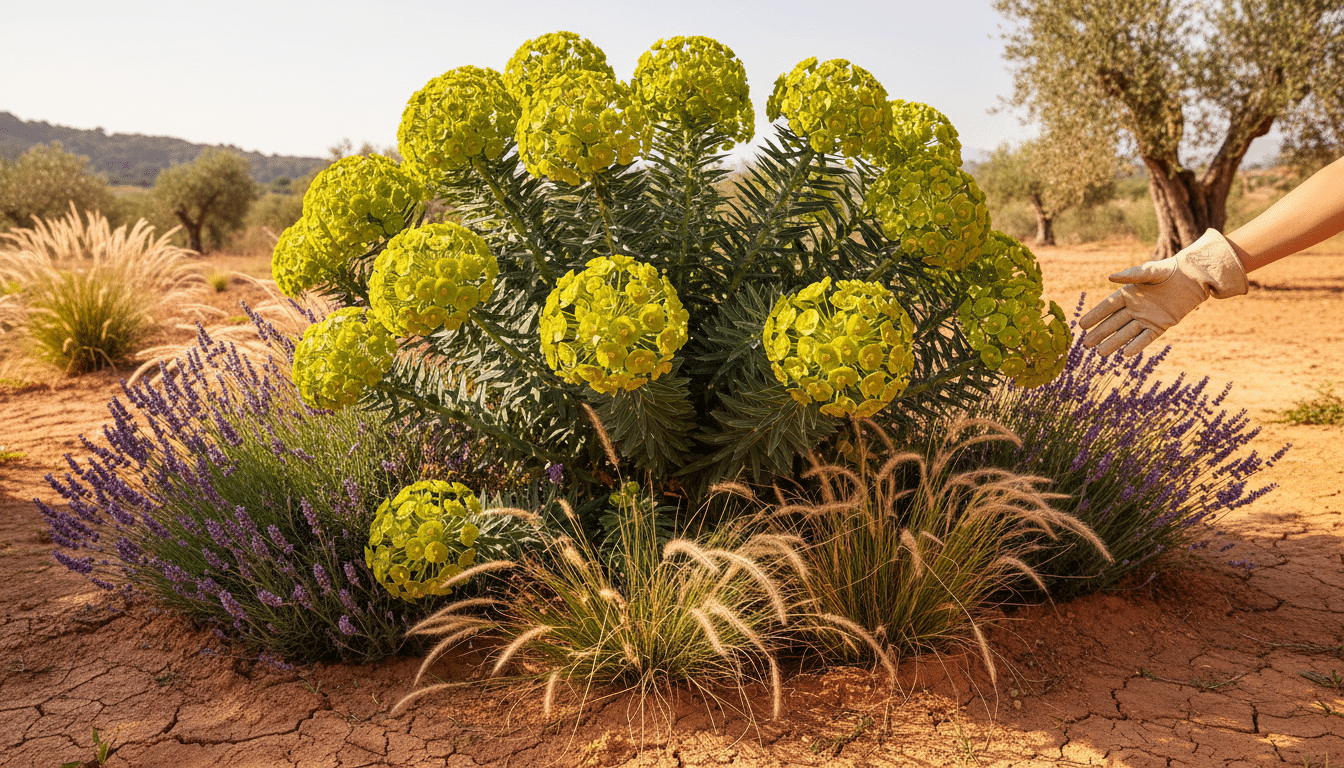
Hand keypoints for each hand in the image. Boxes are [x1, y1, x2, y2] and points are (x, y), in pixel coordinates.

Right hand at [1079, 229, 1247, 356]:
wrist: (1193, 278)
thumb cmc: (1169, 271)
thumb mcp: (1150, 271)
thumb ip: (1132, 274)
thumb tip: (1110, 277)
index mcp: (1128, 293)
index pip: (1107, 307)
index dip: (1095, 316)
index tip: (1081, 326)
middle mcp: (1135, 307)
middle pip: (1113, 323)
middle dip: (1100, 334)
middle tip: (1086, 345)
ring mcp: (1146, 318)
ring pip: (1126, 333)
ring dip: (1114, 343)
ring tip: (1100, 354)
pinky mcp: (1160, 325)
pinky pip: (1146, 338)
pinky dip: (1136, 346)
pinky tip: (1125, 354)